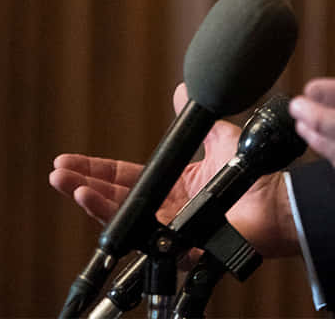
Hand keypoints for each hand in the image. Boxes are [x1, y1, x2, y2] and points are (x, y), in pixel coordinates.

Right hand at [48, 83, 300, 260]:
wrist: (277, 197)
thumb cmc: (254, 175)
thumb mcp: (218, 138)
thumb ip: (196, 120)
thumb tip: (181, 90)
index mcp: (173, 188)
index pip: (125, 179)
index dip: (96, 170)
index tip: (69, 161)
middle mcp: (167, 211)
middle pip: (115, 199)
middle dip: (82, 185)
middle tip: (57, 173)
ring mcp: (170, 232)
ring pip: (121, 218)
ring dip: (90, 201)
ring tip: (67, 185)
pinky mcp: (177, 246)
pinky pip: (140, 235)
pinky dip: (112, 217)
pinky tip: (91, 202)